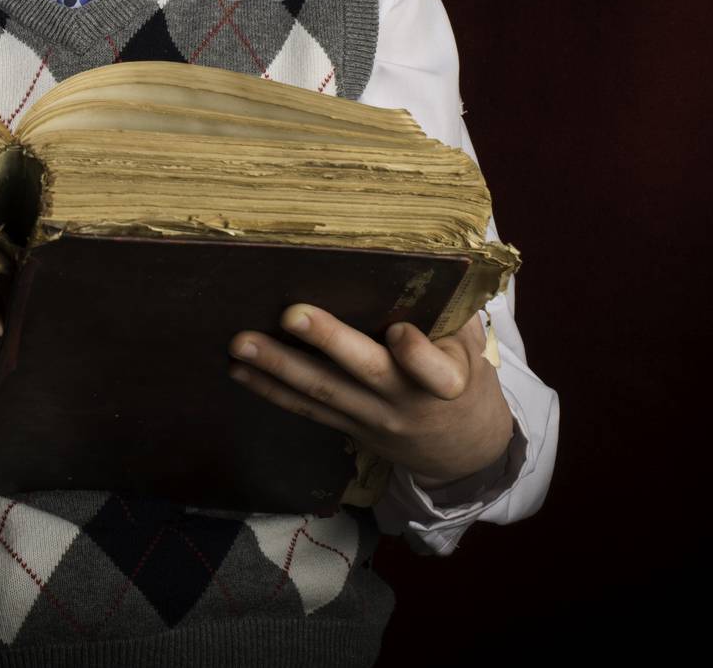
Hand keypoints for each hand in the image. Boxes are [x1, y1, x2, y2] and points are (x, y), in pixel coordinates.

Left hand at [227, 306, 513, 487]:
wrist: (464, 452)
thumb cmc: (466, 380)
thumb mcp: (473, 349)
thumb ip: (451, 314)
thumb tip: (423, 261)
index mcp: (447, 381)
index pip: (436, 371)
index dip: (418, 353)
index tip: (400, 331)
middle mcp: (405, 402)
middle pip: (365, 372)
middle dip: (328, 342)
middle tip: (291, 313)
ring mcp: (373, 419)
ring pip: (323, 392)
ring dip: (278, 366)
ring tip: (241, 343)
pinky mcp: (349, 428)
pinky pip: (307, 409)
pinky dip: (270, 389)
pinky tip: (240, 370)